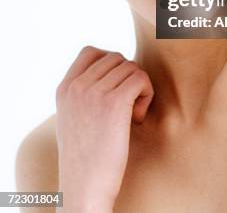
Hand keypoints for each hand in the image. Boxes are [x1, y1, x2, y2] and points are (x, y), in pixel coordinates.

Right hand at [55, 46, 153, 208]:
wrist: (84, 189)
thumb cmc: (86, 159)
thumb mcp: (73, 118)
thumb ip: (83, 92)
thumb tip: (112, 68)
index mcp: (64, 88)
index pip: (91, 51)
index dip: (111, 64)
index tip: (116, 88)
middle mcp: (77, 86)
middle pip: (117, 58)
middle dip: (127, 78)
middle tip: (126, 107)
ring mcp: (94, 92)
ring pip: (132, 67)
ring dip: (138, 89)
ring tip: (130, 115)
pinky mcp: (114, 102)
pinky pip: (141, 78)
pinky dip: (146, 95)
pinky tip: (136, 118)